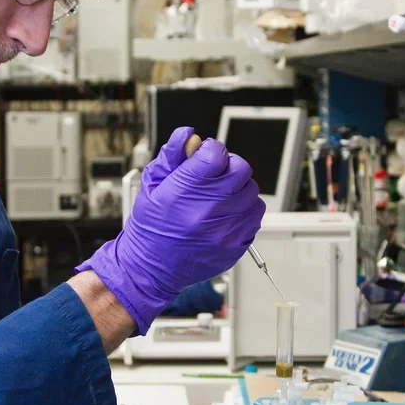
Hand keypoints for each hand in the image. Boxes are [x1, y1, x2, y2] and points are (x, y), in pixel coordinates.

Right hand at [79, 126, 264, 333]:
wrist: (150, 269)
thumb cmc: (150, 228)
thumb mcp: (152, 185)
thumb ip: (172, 155)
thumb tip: (189, 135)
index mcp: (185, 192)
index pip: (216, 153)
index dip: (211, 149)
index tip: (205, 156)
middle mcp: (208, 211)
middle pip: (240, 169)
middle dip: (228, 165)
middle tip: (215, 175)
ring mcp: (225, 230)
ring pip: (251, 191)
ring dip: (238, 187)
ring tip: (220, 195)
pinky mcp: (236, 245)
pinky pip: (255, 216)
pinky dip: (245, 209)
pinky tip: (227, 212)